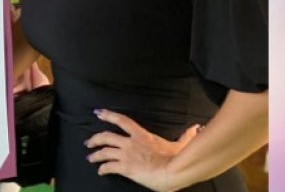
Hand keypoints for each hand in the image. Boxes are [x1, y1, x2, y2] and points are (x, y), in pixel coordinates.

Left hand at [85, 108, 200, 191]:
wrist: (173, 172)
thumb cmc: (177, 159)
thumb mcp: (180, 145)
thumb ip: (186, 136)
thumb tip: (196, 127)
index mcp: (142, 135)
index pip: (121, 120)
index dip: (108, 115)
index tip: (98, 112)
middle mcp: (131, 142)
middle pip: (106, 136)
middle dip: (95, 139)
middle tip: (88, 142)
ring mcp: (127, 155)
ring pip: (104, 152)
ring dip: (95, 155)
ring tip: (90, 158)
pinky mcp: (125, 167)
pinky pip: (109, 167)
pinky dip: (102, 169)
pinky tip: (100, 172)